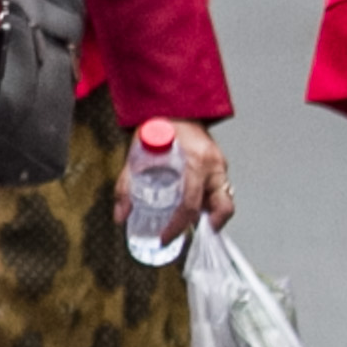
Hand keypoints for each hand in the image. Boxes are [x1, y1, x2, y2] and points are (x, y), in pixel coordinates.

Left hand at [119, 116, 235, 231]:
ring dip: (211, 216)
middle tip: (185, 235)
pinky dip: (210, 204)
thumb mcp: (136, 158)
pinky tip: (193, 209)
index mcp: (194, 162)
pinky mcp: (221, 166)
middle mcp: (213, 166)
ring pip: (226, 200)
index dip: (178, 225)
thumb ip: (126, 187)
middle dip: (208, 226)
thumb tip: (120, 216)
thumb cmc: (155, 131)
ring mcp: (221, 166)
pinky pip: (221, 191)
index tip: (165, 237)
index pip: (190, 204)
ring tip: (190, 224)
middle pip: (222, 206)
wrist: (173, 109)